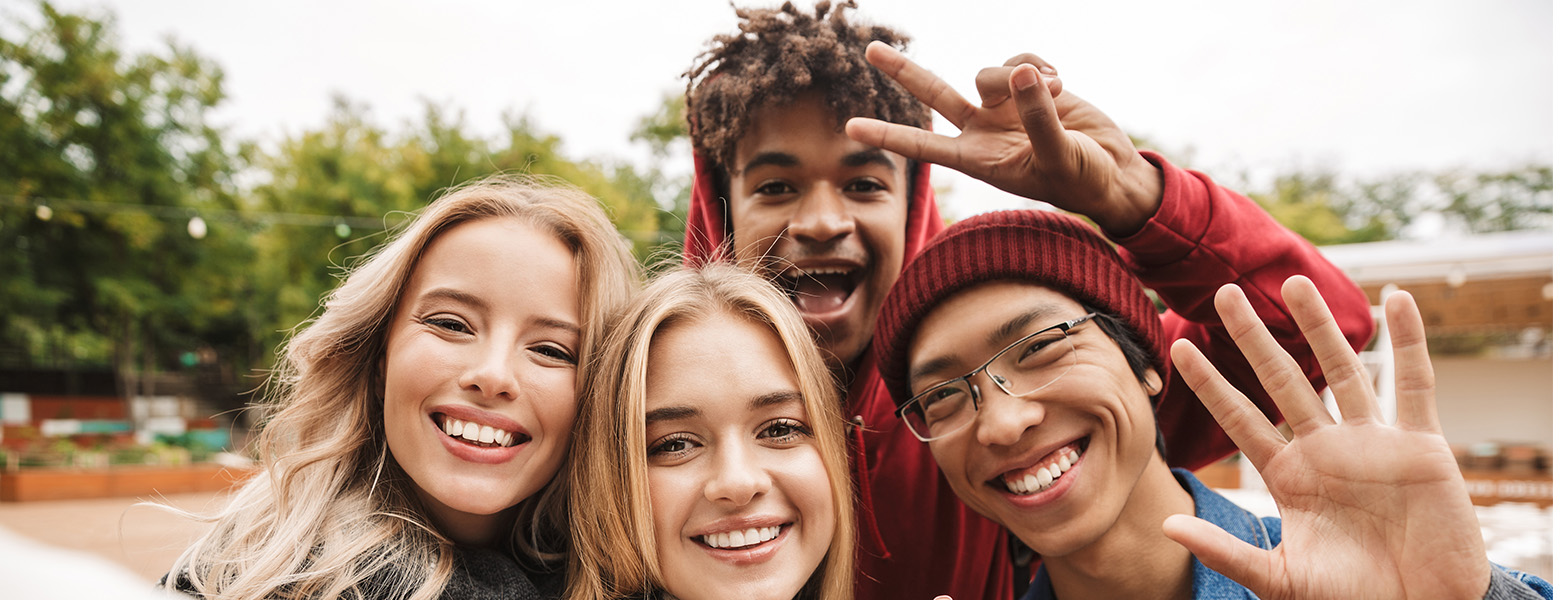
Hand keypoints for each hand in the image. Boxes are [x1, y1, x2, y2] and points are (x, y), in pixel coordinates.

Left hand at [844, 41, 1162, 235]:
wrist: (1114, 171)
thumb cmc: (1083, 179)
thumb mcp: (1060, 154)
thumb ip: (1037, 116)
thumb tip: (1019, 72)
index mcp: (978, 159)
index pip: (923, 146)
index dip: (888, 133)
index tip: (850, 127)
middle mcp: (983, 130)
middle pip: (933, 94)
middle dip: (902, 71)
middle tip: (869, 48)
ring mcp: (1004, 107)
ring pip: (986, 72)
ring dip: (1019, 76)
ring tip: (1058, 93)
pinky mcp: (1028, 86)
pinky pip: (1020, 61)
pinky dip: (1039, 65)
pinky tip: (1062, 83)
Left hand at [1165, 276, 1490, 599]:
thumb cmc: (1351, 598)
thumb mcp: (1280, 578)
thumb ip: (1225, 550)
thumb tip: (1167, 526)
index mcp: (1289, 476)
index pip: (1239, 419)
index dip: (1211, 383)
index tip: (1179, 346)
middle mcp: (1325, 449)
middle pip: (1282, 380)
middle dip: (1254, 337)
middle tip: (1225, 292)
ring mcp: (1373, 443)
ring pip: (1342, 370)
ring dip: (1320, 326)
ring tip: (1294, 281)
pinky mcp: (1422, 445)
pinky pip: (1414, 382)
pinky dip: (1409, 340)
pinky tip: (1399, 299)